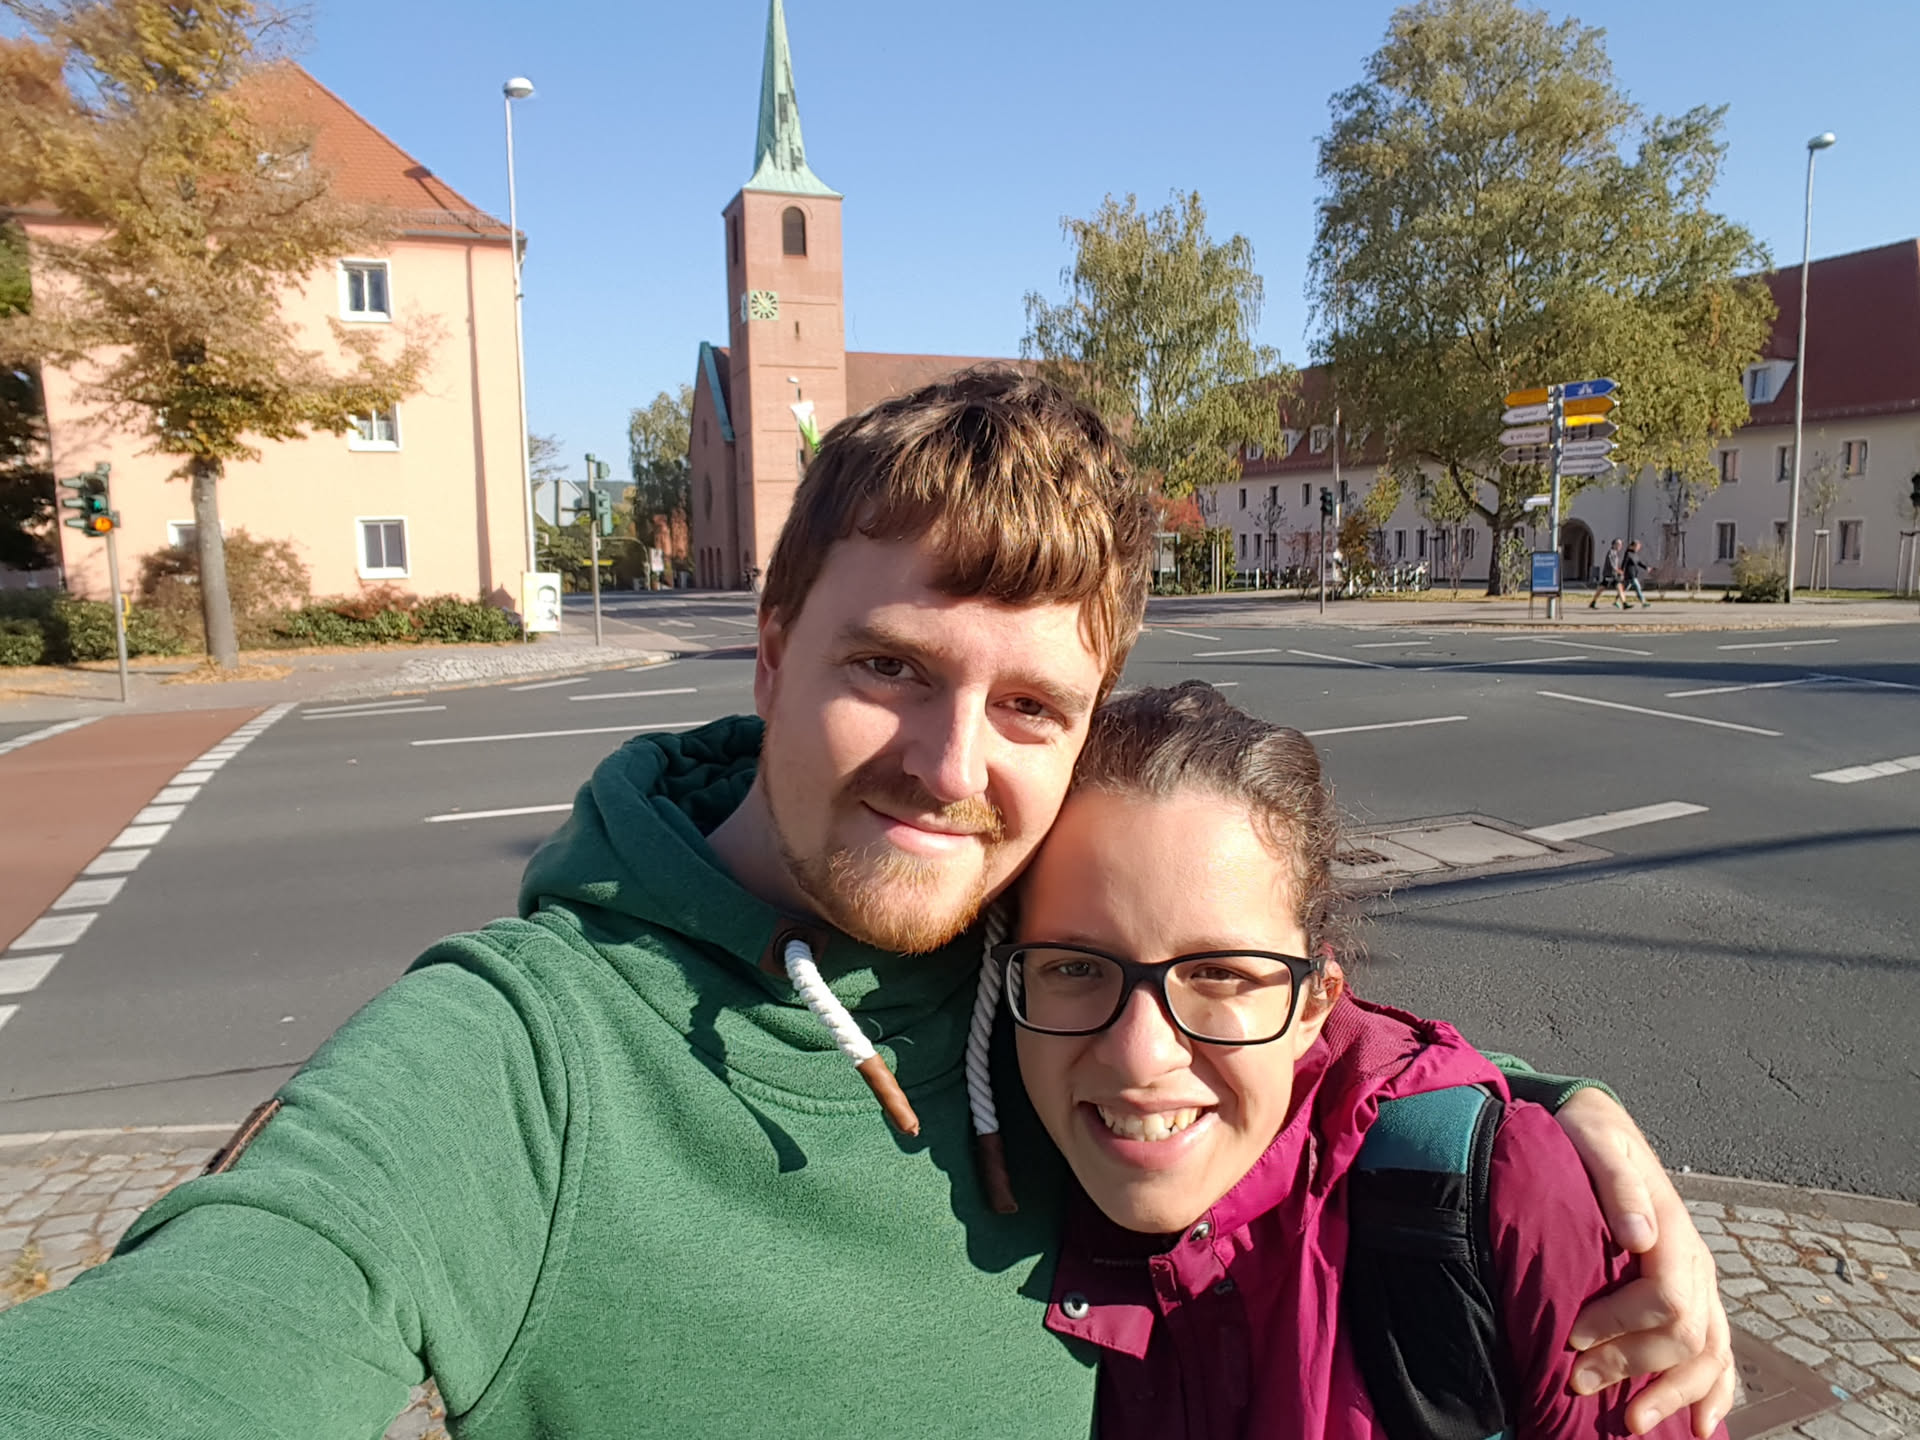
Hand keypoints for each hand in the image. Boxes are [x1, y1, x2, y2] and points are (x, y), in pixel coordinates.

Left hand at [1555, 1089, 1733, 1436]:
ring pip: (1710, 1353)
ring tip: (1636, 1424)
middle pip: (1686, 1336)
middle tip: (1579, 1383)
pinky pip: (1718, 1351)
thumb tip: (1637, 1236)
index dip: (1621, 1326)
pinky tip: (1702, 1425)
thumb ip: (1617, 1183)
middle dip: (1635, 1368)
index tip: (1571, 1338)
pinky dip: (1714, 1392)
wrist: (1601, 1126)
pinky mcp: (1693, 1295)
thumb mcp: (1595, 1142)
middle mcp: (1695, 1263)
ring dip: (1676, 1395)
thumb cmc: (1590, 1136)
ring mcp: (1700, 1282)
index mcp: (1673, 1231)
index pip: (1666, 1298)